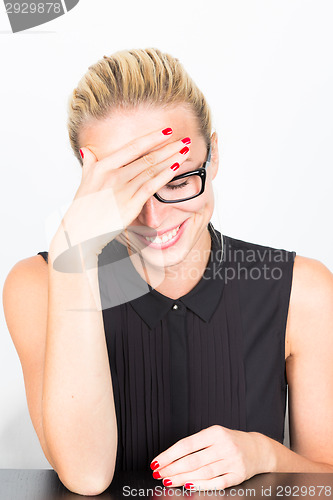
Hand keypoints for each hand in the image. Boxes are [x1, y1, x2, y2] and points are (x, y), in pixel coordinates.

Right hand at [53, 127, 190, 258]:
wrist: (80, 232)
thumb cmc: (83, 208)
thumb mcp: (84, 181)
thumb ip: (89, 164)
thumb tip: (87, 151)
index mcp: (103, 166)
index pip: (133, 147)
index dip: (152, 138)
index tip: (168, 131)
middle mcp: (113, 175)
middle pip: (147, 157)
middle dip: (169, 147)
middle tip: (186, 140)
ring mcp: (122, 190)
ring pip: (152, 170)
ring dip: (171, 159)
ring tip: (185, 151)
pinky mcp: (130, 205)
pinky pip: (151, 187)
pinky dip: (165, 176)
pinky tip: (176, 169)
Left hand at [150, 425, 267, 490]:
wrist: (258, 449)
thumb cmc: (231, 441)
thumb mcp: (215, 434)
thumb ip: (197, 444)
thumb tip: (172, 457)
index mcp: (215, 432)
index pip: (187, 444)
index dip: (169, 454)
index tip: (157, 461)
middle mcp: (224, 446)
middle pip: (193, 460)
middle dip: (172, 468)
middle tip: (158, 473)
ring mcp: (231, 462)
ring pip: (203, 472)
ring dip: (182, 478)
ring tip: (168, 481)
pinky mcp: (237, 476)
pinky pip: (216, 483)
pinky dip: (201, 485)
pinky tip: (189, 485)